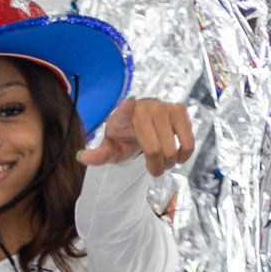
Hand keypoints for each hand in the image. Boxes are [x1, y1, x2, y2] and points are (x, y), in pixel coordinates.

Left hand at [79, 97, 194, 178]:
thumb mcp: (110, 149)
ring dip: (170, 163)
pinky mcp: (179, 110)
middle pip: (155, 150)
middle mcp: (144, 108)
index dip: (127, 108)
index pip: (125, 110)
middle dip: (156, 167)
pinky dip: (184, 155)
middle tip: (154, 170)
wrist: (140, 124)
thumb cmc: (123, 138)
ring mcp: (163, 107)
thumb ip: (99, 155)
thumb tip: (81, 157)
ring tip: (164, 162)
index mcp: (122, 116)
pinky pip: (188, 141)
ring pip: (173, 148)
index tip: (130, 101)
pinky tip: (177, 156)